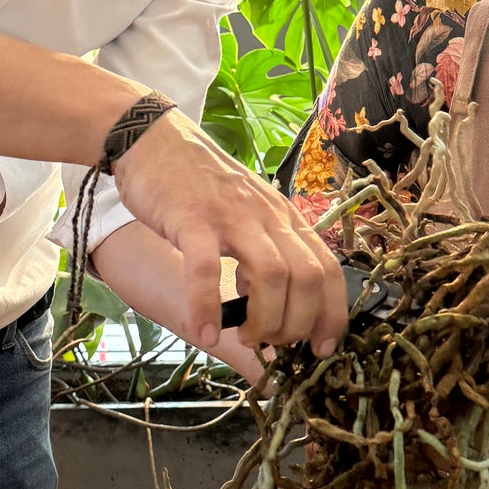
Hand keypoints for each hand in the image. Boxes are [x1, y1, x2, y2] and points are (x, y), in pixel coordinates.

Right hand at [111, 109, 346, 355]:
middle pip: (308, 278)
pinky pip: (206, 269)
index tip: (321, 349)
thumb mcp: (247, 216)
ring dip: (264, 320)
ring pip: (271, 276)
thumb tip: (273, 311)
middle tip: (273, 344)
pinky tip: (205, 330)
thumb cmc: (202, 186)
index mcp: (285, 220)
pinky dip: (208, 306)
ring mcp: (231, 217)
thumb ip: (263, 256)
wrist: (156, 140)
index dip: (332, 314)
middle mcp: (268, 217)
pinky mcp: (192, 220)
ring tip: (246, 338)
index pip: (328, 269)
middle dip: (297, 324)